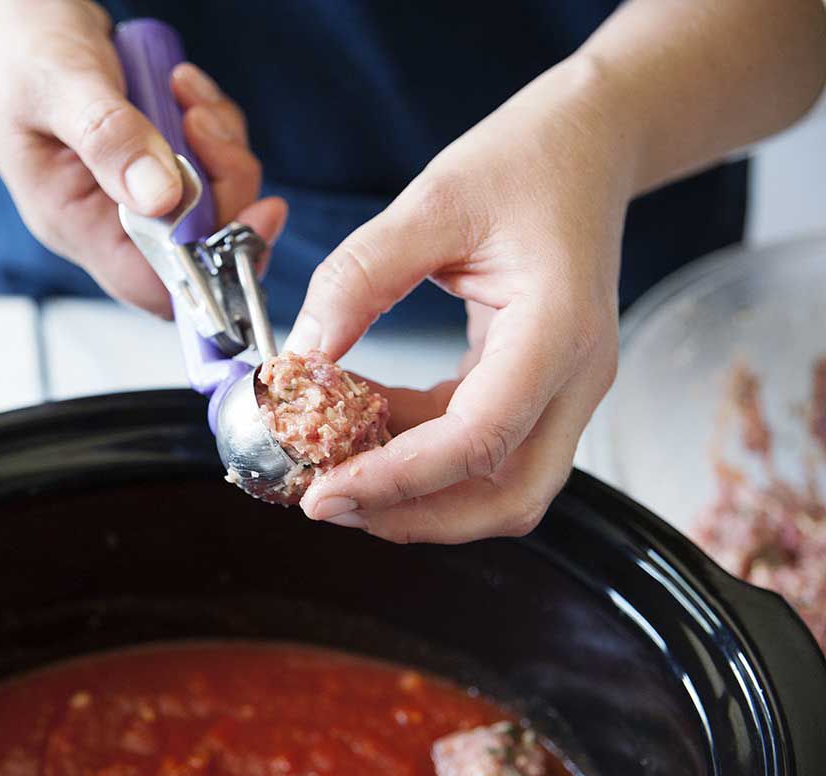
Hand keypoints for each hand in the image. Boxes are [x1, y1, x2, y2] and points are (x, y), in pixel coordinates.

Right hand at [0, 0, 286, 314]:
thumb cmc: (6, 40)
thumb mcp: (58, 85)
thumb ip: (110, 140)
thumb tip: (164, 201)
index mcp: (73, 222)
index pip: (157, 286)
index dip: (217, 267)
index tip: (257, 213)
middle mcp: (102, 215)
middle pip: (199, 242)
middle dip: (224, 185)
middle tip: (203, 123)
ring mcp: (124, 184)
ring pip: (210, 195)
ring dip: (218, 144)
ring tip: (184, 92)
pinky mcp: (143, 152)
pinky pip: (203, 156)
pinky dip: (209, 121)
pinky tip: (180, 84)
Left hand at [289, 58, 626, 542]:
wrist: (588, 144)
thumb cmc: (524, 161)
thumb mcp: (432, 201)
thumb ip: (361, 275)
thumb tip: (302, 354)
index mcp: (557, 331)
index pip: (480, 439)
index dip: (397, 479)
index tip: (321, 492)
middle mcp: (573, 378)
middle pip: (507, 498)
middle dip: (413, 516)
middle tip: (325, 501)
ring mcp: (562, 390)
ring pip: (497, 486)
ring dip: (414, 493)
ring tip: (331, 464)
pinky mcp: (538, 388)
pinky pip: (481, 448)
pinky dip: (419, 453)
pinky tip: (362, 422)